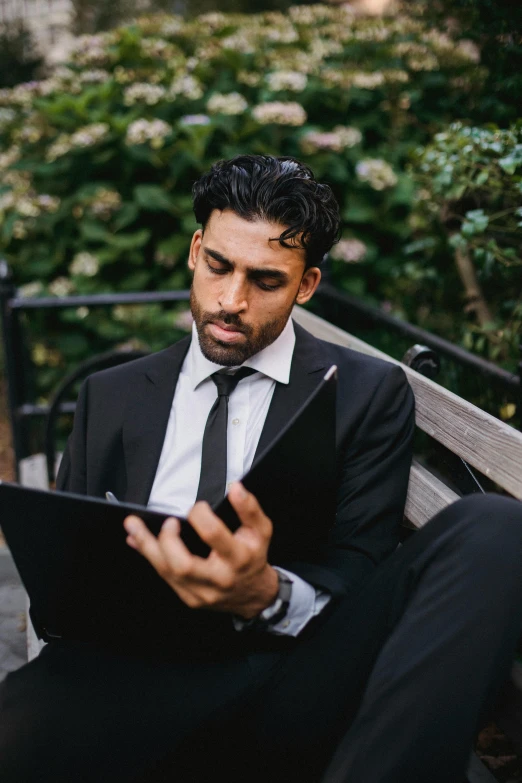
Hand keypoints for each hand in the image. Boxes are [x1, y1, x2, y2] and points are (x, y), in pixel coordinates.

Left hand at [123, 482, 278, 618]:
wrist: (253, 595)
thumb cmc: (253, 557)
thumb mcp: (261, 530)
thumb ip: (249, 508)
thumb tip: (235, 488)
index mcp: (238, 559)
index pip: (214, 535)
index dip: (201, 516)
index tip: (198, 507)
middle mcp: (218, 579)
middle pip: (183, 564)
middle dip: (167, 540)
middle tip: (168, 522)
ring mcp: (201, 592)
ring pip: (167, 572)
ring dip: (147, 546)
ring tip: (133, 526)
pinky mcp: (188, 598)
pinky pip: (164, 576)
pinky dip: (149, 555)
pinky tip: (137, 541)